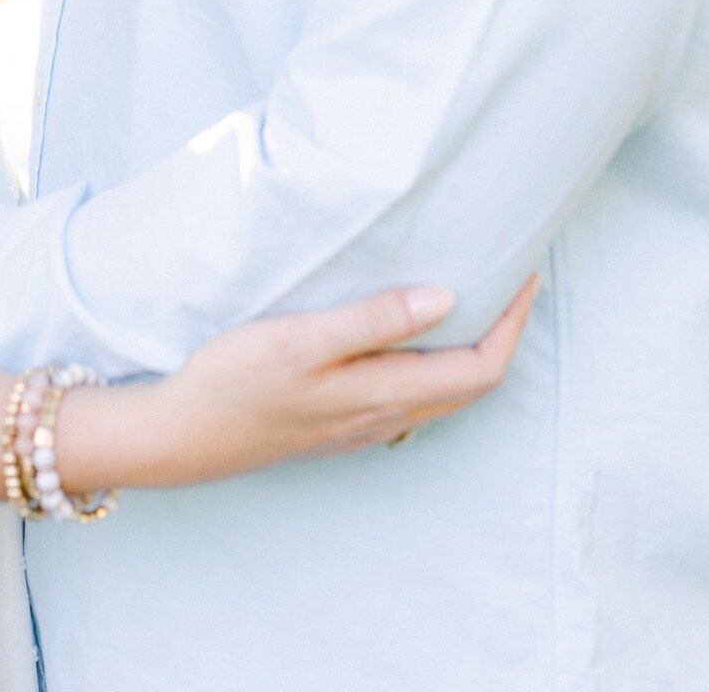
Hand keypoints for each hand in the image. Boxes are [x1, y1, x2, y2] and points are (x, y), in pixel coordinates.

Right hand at [60, 278, 537, 494]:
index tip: (526, 273)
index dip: (513, 323)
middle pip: (472, 385)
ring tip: (474, 296)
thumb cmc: (234, 380)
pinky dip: (435, 361)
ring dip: (471, 348)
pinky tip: (413, 332)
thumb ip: (374, 320)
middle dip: (503, 332)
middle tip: (512, 278)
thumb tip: (447, 298)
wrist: (181, 435)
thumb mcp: (301, 339)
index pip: (480, 368)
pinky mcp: (339, 422)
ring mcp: (362, 425)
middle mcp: (384, 417)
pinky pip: (413, 395)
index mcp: (384, 394)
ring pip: (443, 393)